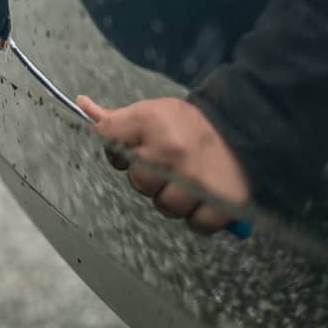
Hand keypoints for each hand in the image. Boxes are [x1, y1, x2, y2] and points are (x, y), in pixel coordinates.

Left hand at [76, 96, 249, 233]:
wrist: (244, 125)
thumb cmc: (190, 122)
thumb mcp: (153, 110)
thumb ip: (117, 118)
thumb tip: (82, 103)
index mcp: (151, 123)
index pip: (109, 140)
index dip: (119, 149)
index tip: (137, 147)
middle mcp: (171, 153)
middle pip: (139, 183)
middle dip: (151, 177)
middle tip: (171, 165)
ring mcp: (197, 181)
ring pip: (166, 207)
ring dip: (175, 198)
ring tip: (190, 180)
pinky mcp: (222, 203)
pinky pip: (196, 224)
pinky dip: (200, 216)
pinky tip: (205, 197)